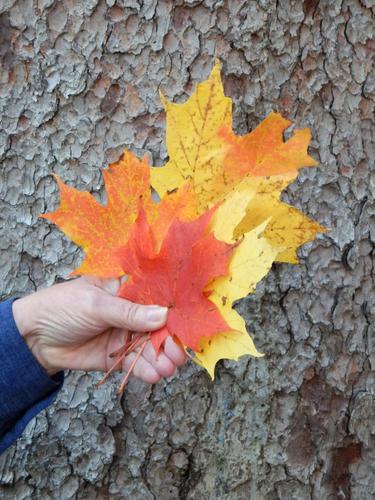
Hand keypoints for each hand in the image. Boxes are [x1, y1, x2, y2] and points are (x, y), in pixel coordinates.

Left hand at [12, 277, 185, 382]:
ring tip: (169, 368)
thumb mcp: (95, 304)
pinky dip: (146, 371)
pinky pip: (136, 365)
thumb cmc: (61, 307)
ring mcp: (124, 336)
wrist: (33, 338)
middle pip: (158, 326)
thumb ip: (129, 313)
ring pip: (150, 348)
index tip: (187, 322)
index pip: (156, 297)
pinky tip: (154, 375)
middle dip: (170, 340)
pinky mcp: (116, 357)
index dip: (173, 309)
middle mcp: (130, 313)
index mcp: (125, 291)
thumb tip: (163, 315)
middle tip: (179, 354)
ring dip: (162, 358)